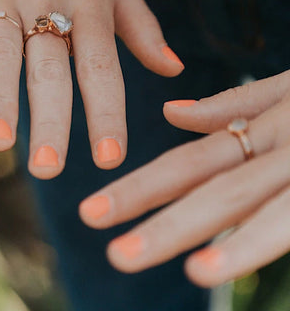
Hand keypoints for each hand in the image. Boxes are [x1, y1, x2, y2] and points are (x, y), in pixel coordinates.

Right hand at [0, 0, 183, 178]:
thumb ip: (139, 21)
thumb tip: (172, 70)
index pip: (101, 66)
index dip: (106, 112)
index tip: (110, 156)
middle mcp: (47, 1)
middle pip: (50, 69)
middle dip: (52, 119)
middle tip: (50, 168)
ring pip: (1, 56)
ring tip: (1, 143)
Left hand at [79, 70, 289, 286]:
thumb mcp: (289, 92)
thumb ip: (235, 107)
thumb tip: (172, 114)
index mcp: (263, 129)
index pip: (187, 163)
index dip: (138, 188)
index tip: (92, 212)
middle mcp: (283, 147)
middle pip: (212, 190)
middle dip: (161, 223)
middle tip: (113, 253)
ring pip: (258, 204)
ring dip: (214, 241)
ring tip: (172, 269)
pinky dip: (258, 241)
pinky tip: (219, 267)